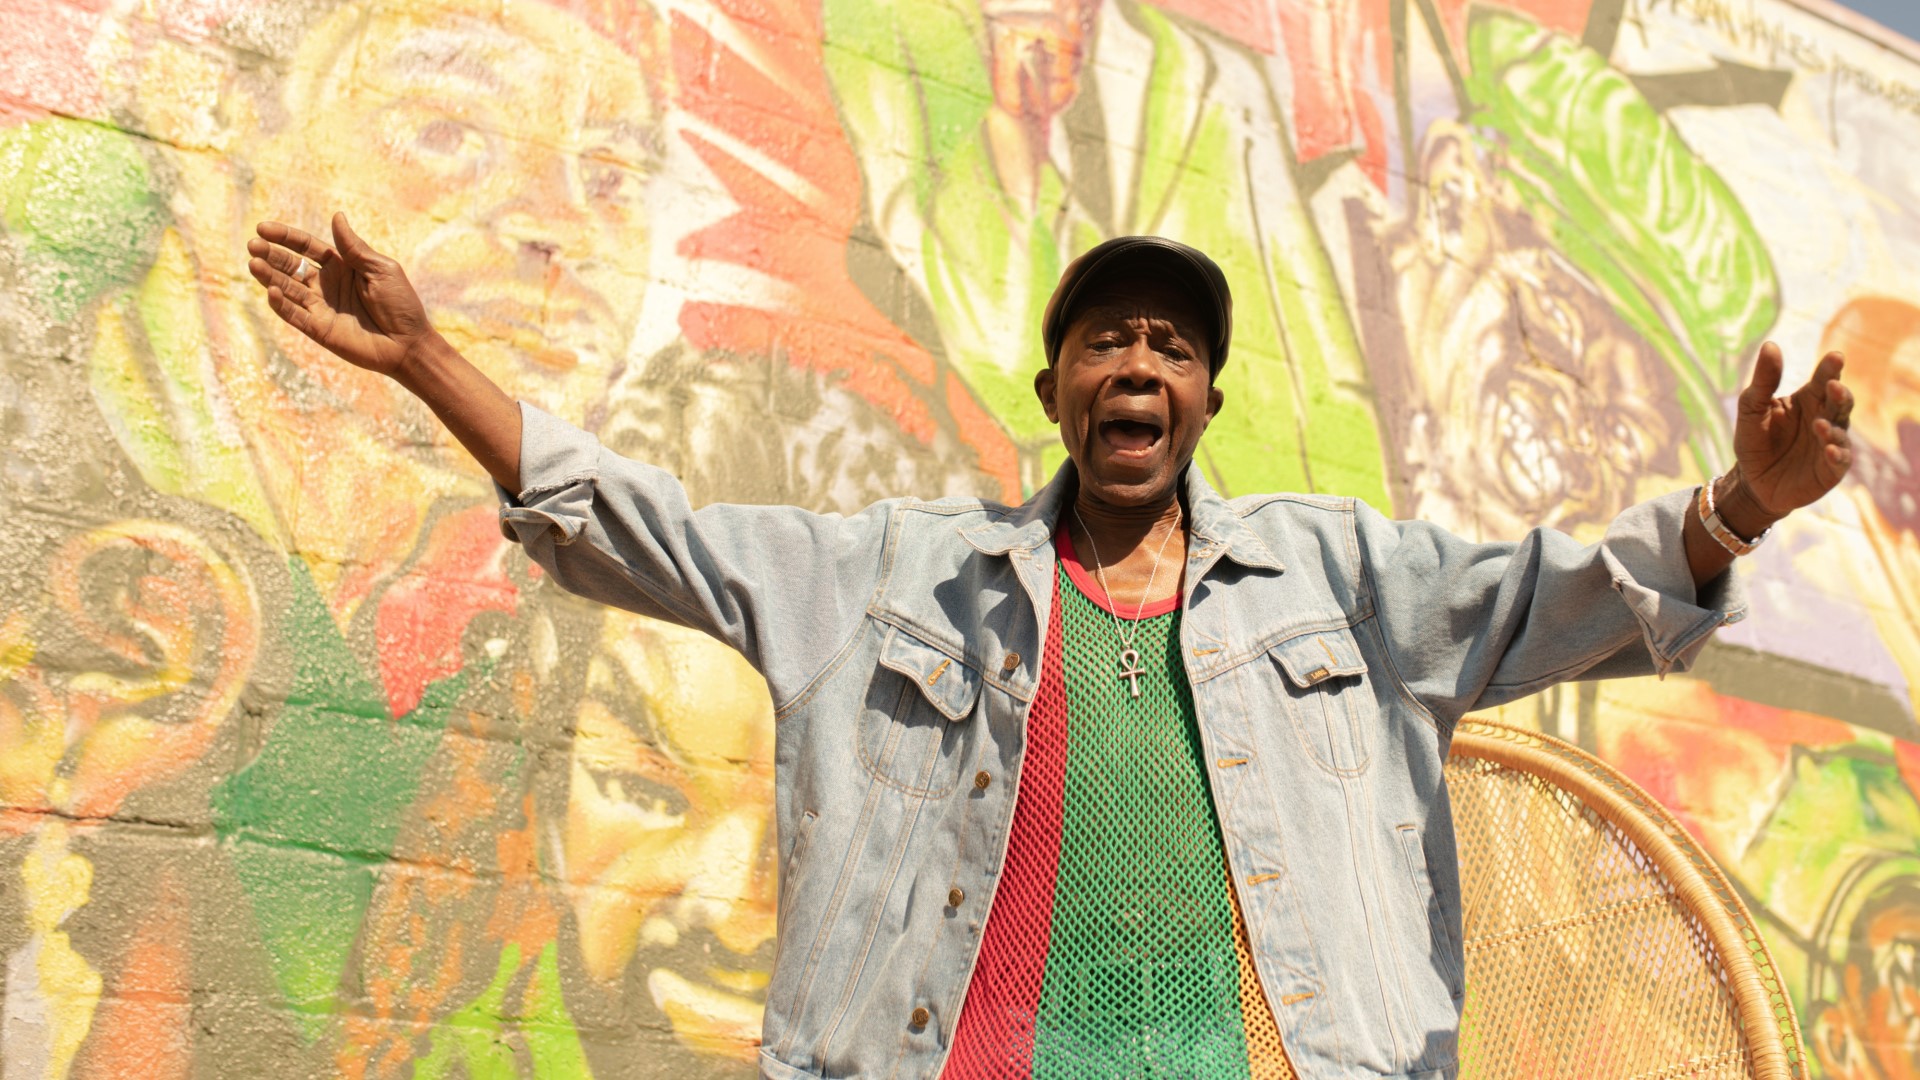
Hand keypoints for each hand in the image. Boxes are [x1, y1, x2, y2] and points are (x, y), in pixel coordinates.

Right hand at [246, 212, 435, 377]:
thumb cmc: (401, 303)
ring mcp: (320, 307)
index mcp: (342, 266)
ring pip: (288, 288)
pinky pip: (294, 315)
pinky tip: (272, 291)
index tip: (262, 228)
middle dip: (271, 255)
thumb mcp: (381, 269)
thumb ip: (355, 247)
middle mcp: (326, 284)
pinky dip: (282, 304)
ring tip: (254, 263)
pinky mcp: (318, 329)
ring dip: (269, 276)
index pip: (306, 247)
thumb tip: (337, 215)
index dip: (285, 237)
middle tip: (253, 245)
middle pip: (292, 266)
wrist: (409, 343)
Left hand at [1730, 341, 1854, 520]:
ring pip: (1841, 430)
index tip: (1835, 356)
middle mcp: (1826, 417)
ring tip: (1818, 425)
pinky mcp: (1831, 468)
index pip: (1824, 379)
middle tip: (1832, 387)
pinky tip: (1829, 450)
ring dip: (1832, 427)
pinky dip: (1836, 454)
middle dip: (1839, 394)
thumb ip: (1763, 380)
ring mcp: (1831, 442)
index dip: (1830, 369)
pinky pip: (1839, 460)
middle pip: (1840, 401)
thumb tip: (1771, 345)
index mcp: (1809, 399)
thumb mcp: (1751, 409)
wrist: (1752, 482)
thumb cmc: (1755, 441)